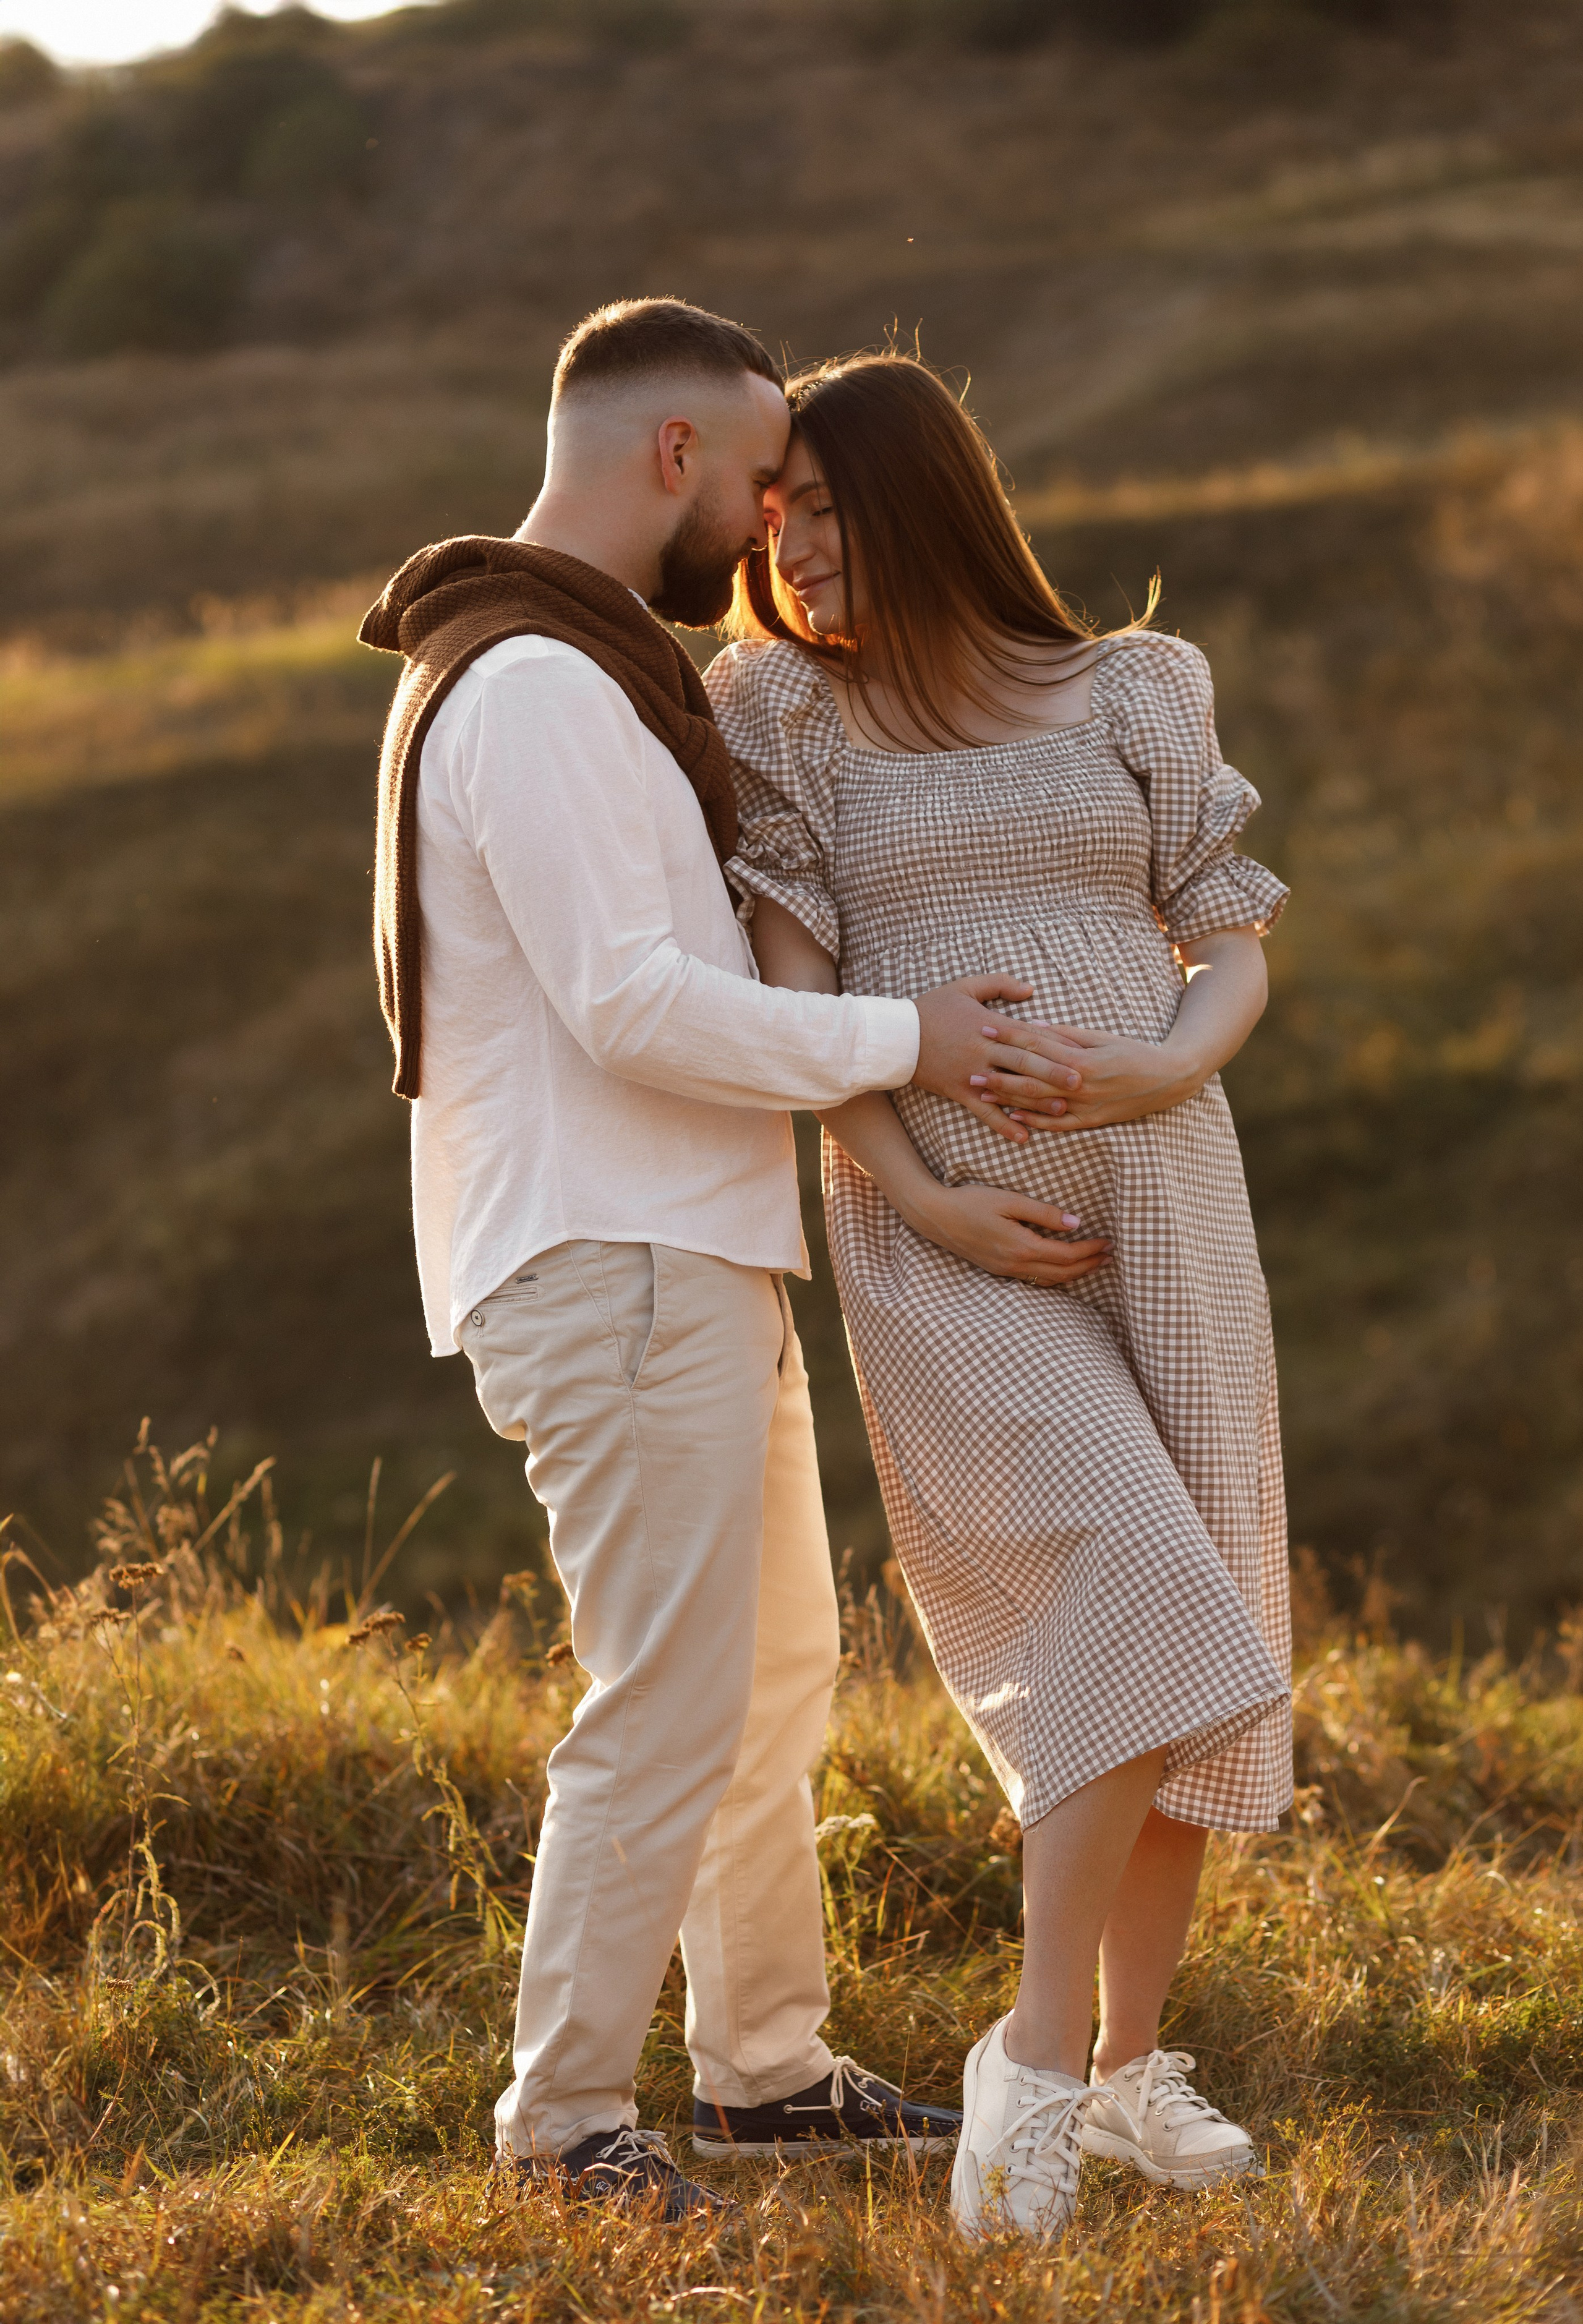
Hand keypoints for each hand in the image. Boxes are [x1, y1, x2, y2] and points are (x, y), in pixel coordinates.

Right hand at [908, 1181, 1111, 1283]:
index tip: (1108, 1242)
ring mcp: (1006, 1271)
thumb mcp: (1009, 1200)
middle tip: (1110, 1255)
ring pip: (1050, 1280)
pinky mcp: (999, 1269)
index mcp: (1021, 1247)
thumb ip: (1043, 1213)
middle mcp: (1015, 1265)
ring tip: (1095, 1264)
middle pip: (1063, 1273)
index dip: (1091, 1250)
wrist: (935, 1216)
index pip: (1067, 1255)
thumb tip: (1075, 1222)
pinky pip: (1035, 1280)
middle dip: (1090, 1265)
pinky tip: (1063, 1269)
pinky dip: (1056, 1277)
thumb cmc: (971, 1202)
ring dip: (1076, 1274)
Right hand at [912, 977, 1082, 1144]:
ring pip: (1010, 1088)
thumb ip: (1000, 984)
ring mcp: (972, 1073)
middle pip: (1025, 1062)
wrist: (896, 1035)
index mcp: (989, 1024)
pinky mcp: (959, 1091)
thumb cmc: (931, 1008)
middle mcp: (984, 1050)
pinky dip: (1004, 1125)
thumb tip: (1031, 989)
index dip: (1054, 1044)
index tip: (1078, 1052)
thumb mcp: (965, 987)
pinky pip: (984, 1112)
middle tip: (1081, 1083)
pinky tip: (1023, 1137)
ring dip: (1036, 1101)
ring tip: (1061, 1110)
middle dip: (1054, 1072)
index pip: (1028, 1034)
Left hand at [980, 1021, 1203, 1131]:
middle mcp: (1081, 1085)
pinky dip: (1035, 1122)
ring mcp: (1086, 1106)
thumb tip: (1032, 1027)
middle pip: (1031, 1078)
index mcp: (1082, 1058)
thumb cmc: (1134, 1052)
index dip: (1008, 1037)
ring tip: (982, 1094)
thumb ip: (1065, 1035)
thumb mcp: (1101, 1037)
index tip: (983, 1029)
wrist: (1169, 1080)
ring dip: (1008, 1099)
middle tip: (970, 1069)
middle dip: (998, 1074)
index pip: (1036, 1046)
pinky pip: (1059, 1124)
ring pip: (1039, 1103)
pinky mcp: (1092, 1121)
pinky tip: (1014, 1118)